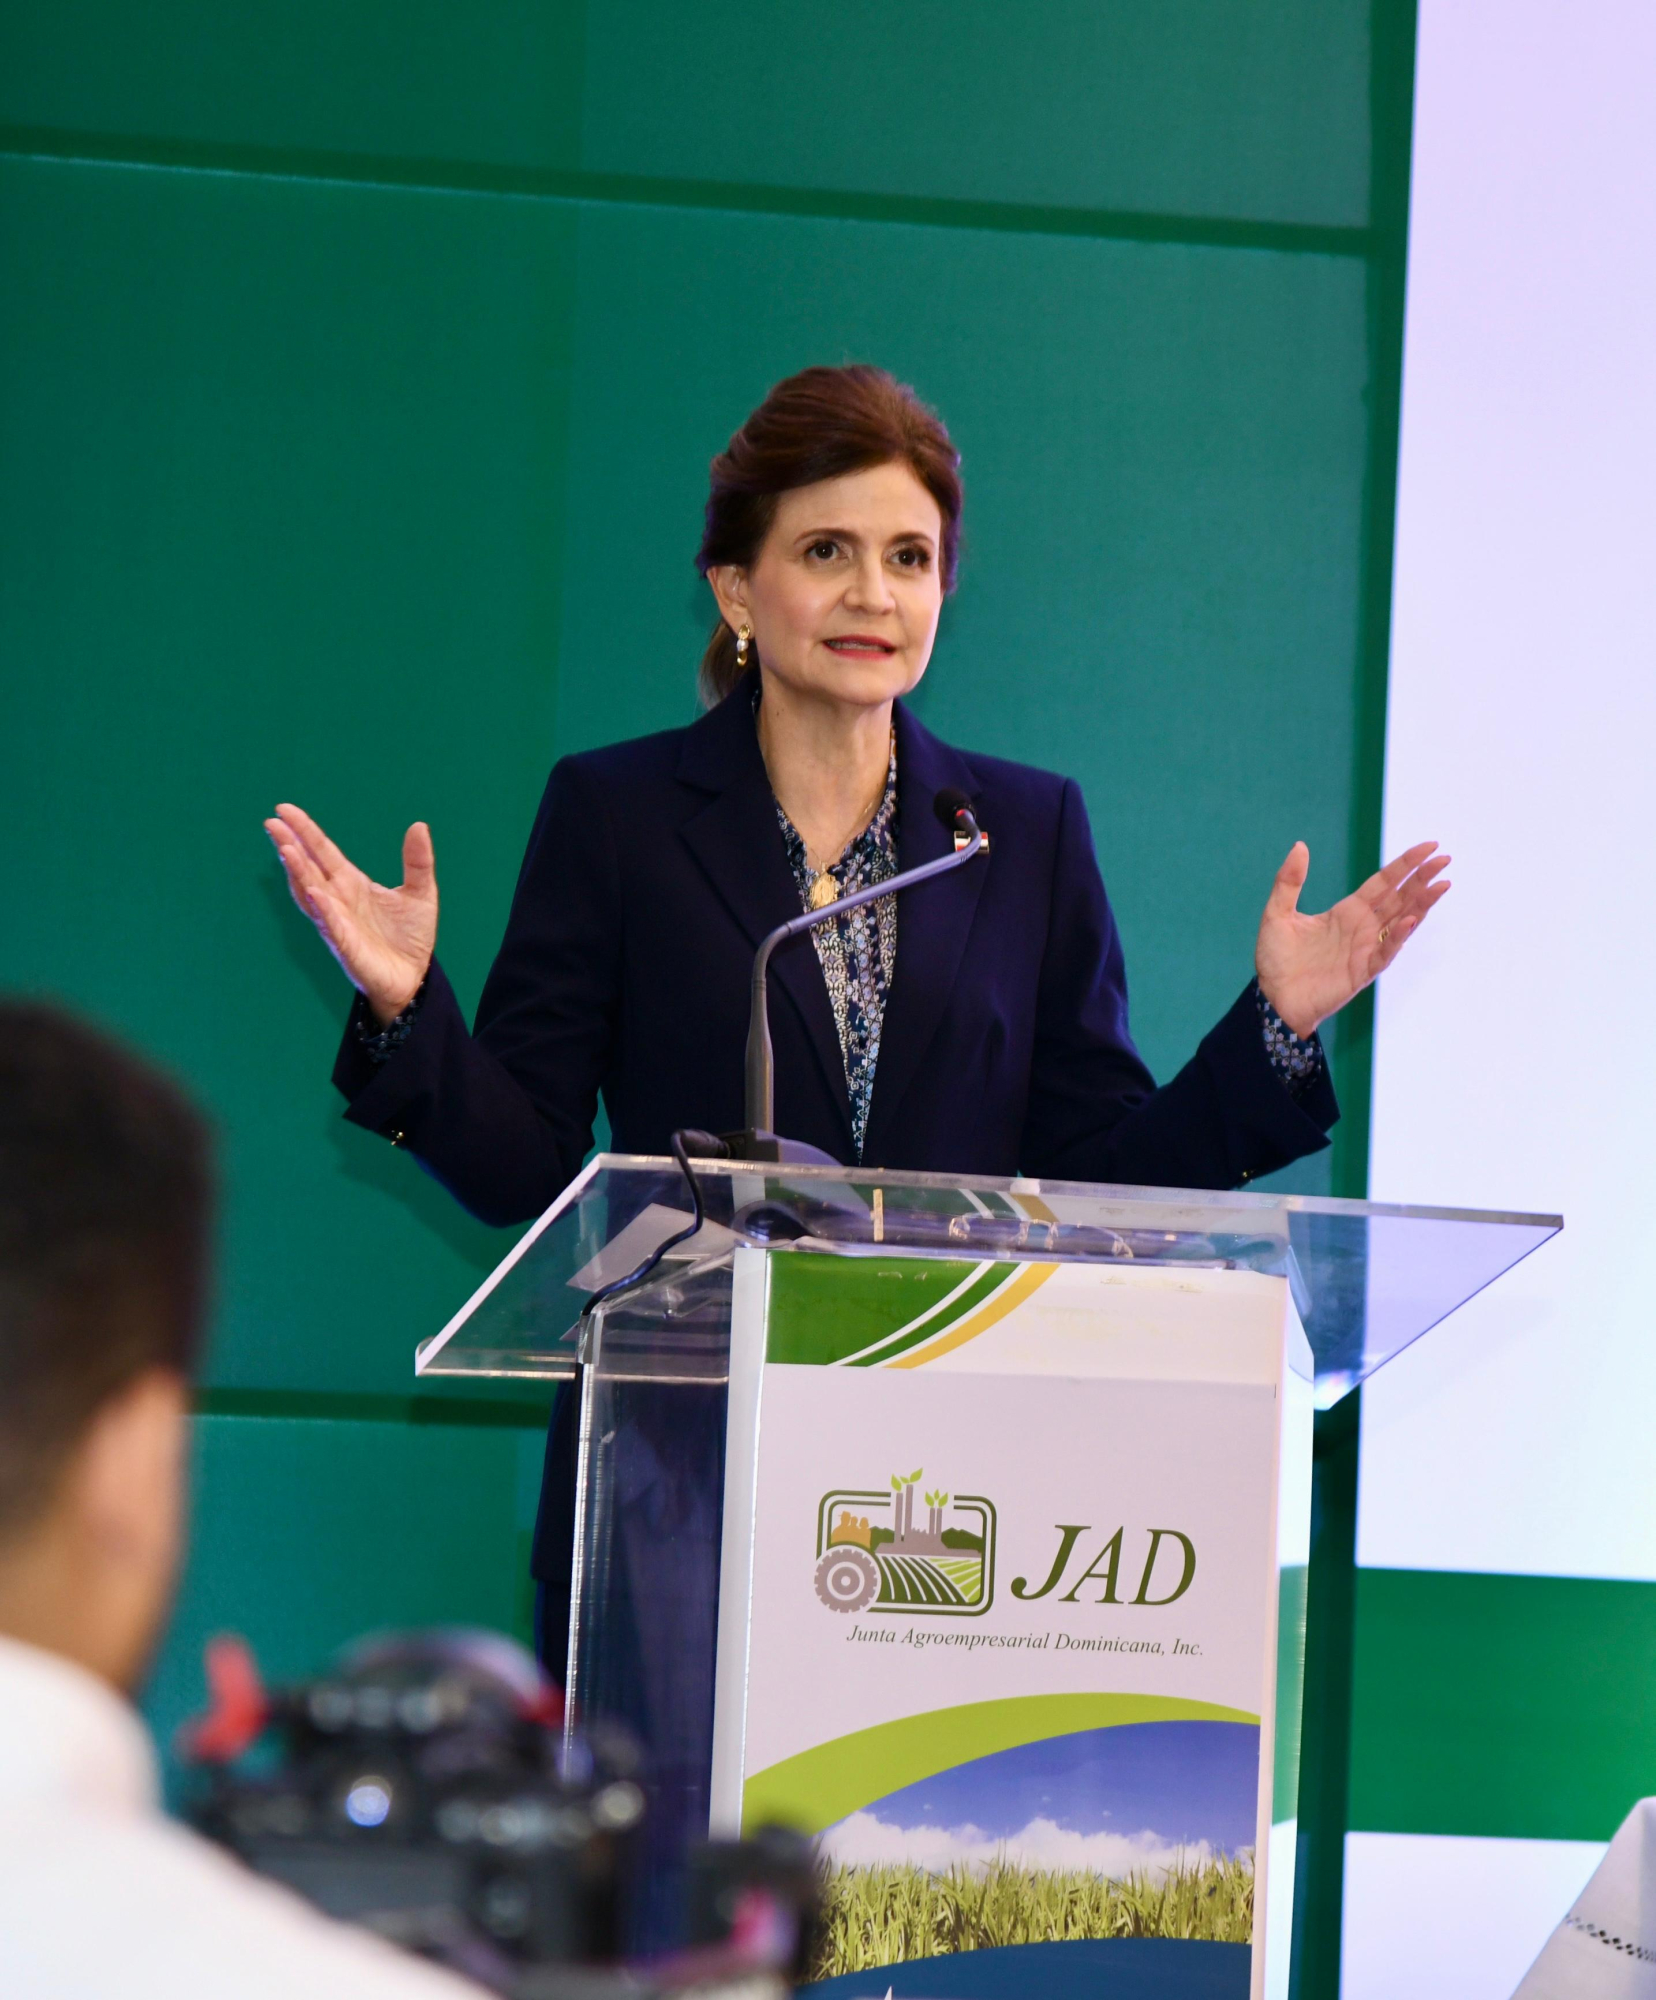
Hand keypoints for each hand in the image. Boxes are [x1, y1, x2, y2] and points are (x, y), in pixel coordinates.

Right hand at [265, 804, 436, 1024]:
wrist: (414, 977)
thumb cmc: (410, 936)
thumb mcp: (421, 892)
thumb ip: (417, 861)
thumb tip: (419, 825)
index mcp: (351, 883)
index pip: (323, 852)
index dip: (305, 831)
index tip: (285, 809)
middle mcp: (337, 900)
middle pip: (308, 867)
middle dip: (290, 845)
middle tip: (272, 822)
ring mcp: (337, 922)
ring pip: (311, 893)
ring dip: (297, 872)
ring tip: (285, 849)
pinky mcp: (347, 946)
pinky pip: (331, 926)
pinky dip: (322, 908)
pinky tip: (314, 891)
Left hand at [1255, 839, 1449, 1039]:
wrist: (1272, 999)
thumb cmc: (1276, 959)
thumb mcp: (1277, 913)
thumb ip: (1288, 881)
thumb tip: (1300, 845)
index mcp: (1348, 911)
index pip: (1384, 882)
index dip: (1405, 865)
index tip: (1429, 847)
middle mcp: (1363, 928)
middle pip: (1401, 898)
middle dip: (1422, 879)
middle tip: (1445, 858)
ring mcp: (1366, 949)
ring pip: (1402, 922)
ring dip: (1422, 904)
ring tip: (1442, 884)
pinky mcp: (1362, 971)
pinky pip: (1385, 952)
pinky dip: (1397, 937)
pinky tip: (1410, 920)